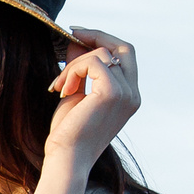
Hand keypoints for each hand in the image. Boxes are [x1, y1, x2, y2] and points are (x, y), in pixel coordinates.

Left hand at [42, 27, 139, 170]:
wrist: (66, 159)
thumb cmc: (69, 133)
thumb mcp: (76, 93)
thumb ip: (81, 68)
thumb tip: (76, 41)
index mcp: (129, 96)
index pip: (125, 55)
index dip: (104, 40)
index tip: (78, 35)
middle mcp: (133, 94)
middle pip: (124, 47)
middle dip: (97, 36)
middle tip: (71, 34)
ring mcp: (127, 94)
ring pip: (101, 54)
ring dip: (74, 64)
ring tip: (60, 85)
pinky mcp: (113, 93)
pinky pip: (93, 62)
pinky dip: (73, 70)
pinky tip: (62, 89)